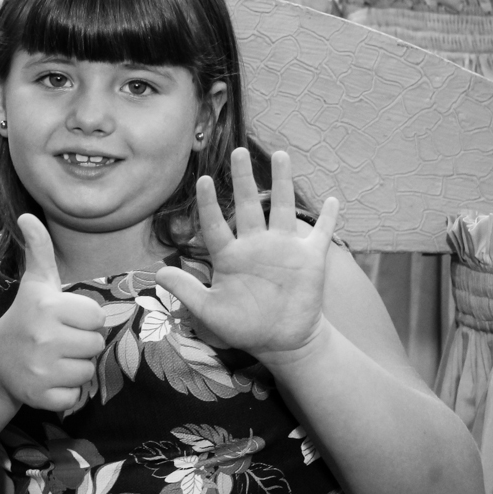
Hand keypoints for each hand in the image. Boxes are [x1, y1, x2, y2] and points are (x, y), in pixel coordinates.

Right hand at [0, 214, 104, 411]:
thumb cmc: (26, 317)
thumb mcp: (36, 283)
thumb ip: (39, 249)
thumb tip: (27, 216)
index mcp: (47, 306)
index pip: (96, 317)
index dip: (85, 320)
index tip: (65, 321)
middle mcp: (42, 336)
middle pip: (95, 345)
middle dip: (82, 345)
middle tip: (59, 342)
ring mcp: (39, 368)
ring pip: (87, 371)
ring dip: (75, 369)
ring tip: (53, 360)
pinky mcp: (38, 396)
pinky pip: (75, 397)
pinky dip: (66, 393)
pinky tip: (48, 380)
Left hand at [156, 148, 340, 370]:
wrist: (282, 341)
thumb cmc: (245, 327)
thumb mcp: (210, 311)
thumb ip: (187, 291)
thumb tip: (159, 273)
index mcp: (231, 255)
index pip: (215, 224)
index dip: (208, 203)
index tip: (202, 179)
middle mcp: (256, 244)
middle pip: (248, 205)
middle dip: (243, 179)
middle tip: (238, 152)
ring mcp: (284, 248)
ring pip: (284, 207)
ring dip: (283, 182)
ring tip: (281, 155)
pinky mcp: (310, 258)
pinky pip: (321, 233)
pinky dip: (328, 218)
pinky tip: (333, 200)